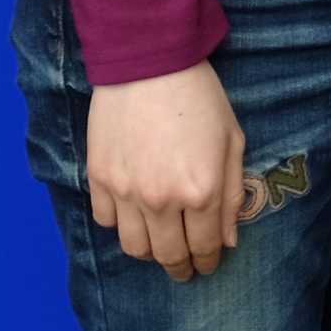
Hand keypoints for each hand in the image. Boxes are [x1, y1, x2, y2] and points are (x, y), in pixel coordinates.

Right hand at [85, 64, 245, 283]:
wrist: (148, 61)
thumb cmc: (200, 98)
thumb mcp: (232, 142)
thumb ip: (232, 196)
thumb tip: (226, 241)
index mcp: (201, 192)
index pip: (202, 248)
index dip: (206, 263)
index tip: (206, 266)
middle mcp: (161, 200)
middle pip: (167, 255)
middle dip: (179, 267)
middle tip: (183, 268)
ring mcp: (125, 191)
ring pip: (133, 246)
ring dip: (149, 252)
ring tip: (158, 244)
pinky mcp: (98, 177)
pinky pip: (106, 220)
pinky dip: (120, 224)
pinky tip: (132, 214)